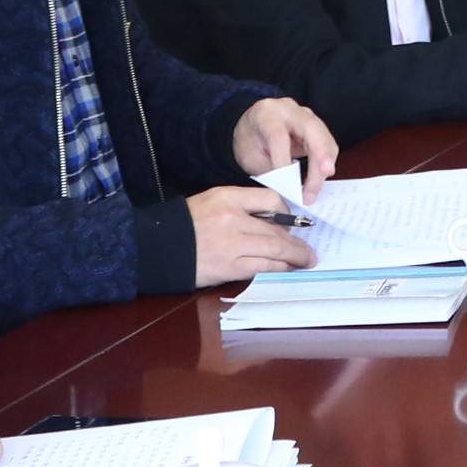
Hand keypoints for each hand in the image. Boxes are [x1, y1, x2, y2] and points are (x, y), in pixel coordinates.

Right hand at [186, 185, 315, 287]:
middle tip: (309, 250)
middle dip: (297, 241)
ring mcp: (232, 244)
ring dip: (295, 257)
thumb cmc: (186, 224)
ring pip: (275, 250)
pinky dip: (279, 269)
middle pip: (277, 229)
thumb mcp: (213, 201)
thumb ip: (241, 206)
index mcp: (228, 197)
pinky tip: (287, 269)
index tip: (292, 222)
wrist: (157, 247)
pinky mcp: (229, 267)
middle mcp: (233, 218)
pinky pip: (263, 267)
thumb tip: (273, 220)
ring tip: (306, 261)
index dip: (286, 212)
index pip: (270, 199)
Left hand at [231, 97, 335, 198]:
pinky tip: (318, 180)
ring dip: (324, 166)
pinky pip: (328, 144)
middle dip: (320, 156)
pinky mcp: (317, 126)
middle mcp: (290, 110)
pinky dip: (326, 163)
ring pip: (325, 138)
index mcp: (266, 114)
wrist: (253, 126)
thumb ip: (270, 170)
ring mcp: (306, 116)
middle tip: (323, 177)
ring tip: (314, 190)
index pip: (278, 136)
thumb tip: (291, 188)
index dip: (284, 161)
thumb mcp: (250, 157)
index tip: (287, 185)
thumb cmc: (250, 141)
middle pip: (311, 130)